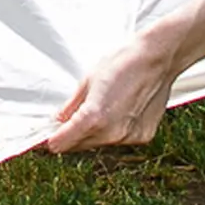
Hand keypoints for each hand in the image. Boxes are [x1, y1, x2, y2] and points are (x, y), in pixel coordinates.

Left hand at [45, 31, 186, 152]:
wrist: (157, 58)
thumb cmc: (121, 63)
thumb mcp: (88, 81)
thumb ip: (71, 106)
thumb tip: (59, 120)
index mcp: (93, 118)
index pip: (62, 143)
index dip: (52, 140)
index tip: (48, 136)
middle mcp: (111, 133)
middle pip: (80, 145)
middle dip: (71, 136)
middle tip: (68, 121)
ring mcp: (128, 137)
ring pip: (100, 143)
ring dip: (93, 133)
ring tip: (100, 107)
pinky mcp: (142, 136)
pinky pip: (119, 139)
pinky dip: (114, 130)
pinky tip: (119, 110)